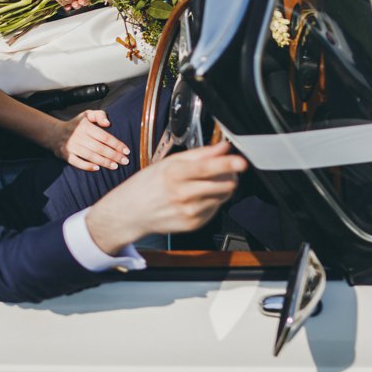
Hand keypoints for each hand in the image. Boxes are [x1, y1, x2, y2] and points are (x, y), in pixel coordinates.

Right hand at [49, 109, 131, 171]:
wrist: (54, 133)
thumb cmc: (76, 125)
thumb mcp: (87, 115)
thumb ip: (99, 115)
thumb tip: (108, 123)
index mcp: (85, 126)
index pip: (104, 136)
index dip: (116, 144)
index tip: (126, 151)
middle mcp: (78, 136)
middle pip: (99, 147)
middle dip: (114, 155)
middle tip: (125, 161)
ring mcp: (71, 146)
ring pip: (90, 156)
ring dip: (104, 162)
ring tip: (115, 166)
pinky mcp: (65, 155)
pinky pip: (77, 162)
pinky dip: (87, 166)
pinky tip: (97, 168)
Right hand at [83, 140, 246, 254]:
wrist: (130, 213)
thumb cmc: (147, 185)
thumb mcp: (168, 163)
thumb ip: (199, 154)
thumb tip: (222, 147)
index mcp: (174, 174)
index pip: (207, 168)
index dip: (227, 164)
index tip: (240, 161)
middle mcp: (182, 194)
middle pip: (221, 185)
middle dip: (230, 175)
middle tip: (227, 169)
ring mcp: (189, 212)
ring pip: (222, 197)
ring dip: (222, 188)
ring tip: (207, 182)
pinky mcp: (193, 224)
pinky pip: (214, 209)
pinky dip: (212, 201)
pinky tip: (197, 197)